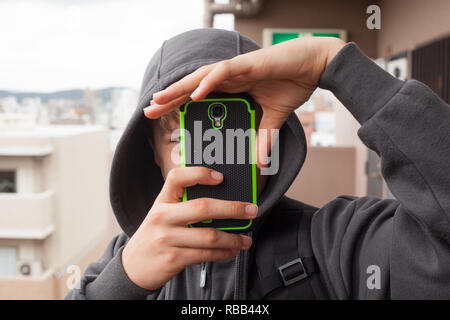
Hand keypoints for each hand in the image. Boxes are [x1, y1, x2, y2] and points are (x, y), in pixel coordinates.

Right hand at [121, 166, 255, 290]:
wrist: (133, 267)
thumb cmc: (154, 236)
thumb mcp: (162, 215)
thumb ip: (183, 205)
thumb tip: (222, 202)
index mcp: (162, 201)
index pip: (177, 177)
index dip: (200, 173)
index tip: (221, 177)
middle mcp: (162, 217)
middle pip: (203, 208)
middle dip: (232, 209)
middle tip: (251, 210)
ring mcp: (167, 239)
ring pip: (209, 236)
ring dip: (233, 238)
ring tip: (246, 239)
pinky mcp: (173, 258)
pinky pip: (206, 255)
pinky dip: (224, 252)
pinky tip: (232, 250)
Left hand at [144, 36, 345, 164]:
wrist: (315, 65)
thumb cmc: (293, 83)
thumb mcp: (274, 117)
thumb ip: (264, 136)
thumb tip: (260, 161)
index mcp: (232, 87)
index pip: (199, 97)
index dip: (179, 104)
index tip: (163, 119)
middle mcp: (229, 77)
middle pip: (192, 87)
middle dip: (169, 99)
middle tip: (147, 111)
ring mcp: (236, 69)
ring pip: (200, 78)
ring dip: (179, 89)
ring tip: (158, 101)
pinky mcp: (248, 64)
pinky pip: (223, 72)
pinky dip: (208, 83)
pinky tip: (194, 94)